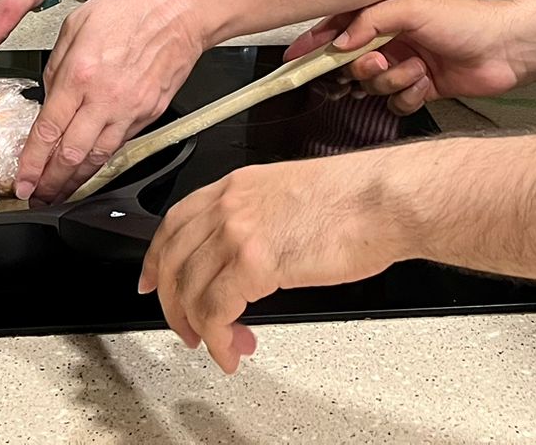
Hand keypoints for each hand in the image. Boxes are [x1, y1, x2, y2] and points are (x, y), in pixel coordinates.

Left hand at [15, 0, 207, 202]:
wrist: (182, 8)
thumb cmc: (133, 7)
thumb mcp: (77, 24)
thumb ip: (57, 65)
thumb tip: (49, 95)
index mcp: (81, 74)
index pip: (48, 131)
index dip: (31, 163)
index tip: (22, 180)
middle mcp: (106, 98)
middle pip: (72, 156)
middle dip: (50, 183)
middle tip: (36, 196)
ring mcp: (132, 109)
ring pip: (98, 158)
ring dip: (76, 181)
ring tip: (59, 192)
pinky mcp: (151, 113)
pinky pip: (121, 143)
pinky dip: (102, 159)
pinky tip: (90, 165)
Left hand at [138, 157, 404, 371]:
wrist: (384, 198)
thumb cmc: (356, 198)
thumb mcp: (292, 194)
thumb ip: (261, 219)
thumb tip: (250, 259)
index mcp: (239, 185)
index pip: (176, 221)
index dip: (157, 257)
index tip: (151, 281)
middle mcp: (230, 204)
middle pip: (172, 259)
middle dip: (172, 303)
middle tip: (185, 330)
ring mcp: (238, 231)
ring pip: (189, 290)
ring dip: (199, 328)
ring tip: (221, 347)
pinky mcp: (255, 262)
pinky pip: (216, 312)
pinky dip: (218, 340)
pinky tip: (232, 351)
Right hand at [284, 0, 532, 114]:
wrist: (506, 49)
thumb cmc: (466, 20)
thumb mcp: (413, 8)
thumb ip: (371, 21)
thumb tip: (340, 41)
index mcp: (385, 14)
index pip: (339, 28)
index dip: (315, 43)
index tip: (293, 58)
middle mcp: (391, 39)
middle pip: (352, 63)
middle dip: (361, 69)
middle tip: (379, 63)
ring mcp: (404, 64)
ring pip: (373, 86)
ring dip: (392, 82)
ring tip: (417, 70)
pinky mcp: (419, 88)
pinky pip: (395, 103)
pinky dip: (408, 97)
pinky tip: (426, 84)